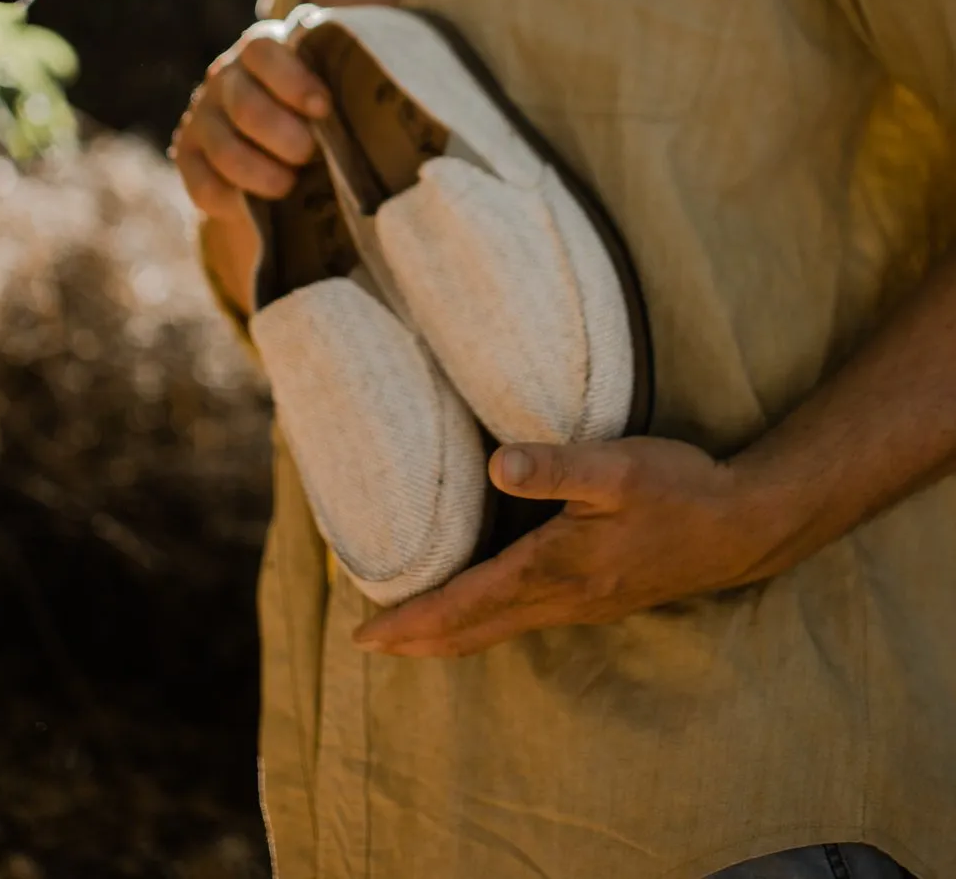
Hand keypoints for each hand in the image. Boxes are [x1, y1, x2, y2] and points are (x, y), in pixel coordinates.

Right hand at [170, 21, 329, 310]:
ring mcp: (202, 117)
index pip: (263, 51)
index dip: (291, 79)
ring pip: (219, 144)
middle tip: (308, 155)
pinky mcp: (188, 158)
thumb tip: (412, 119)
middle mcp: (226, 78)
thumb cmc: (328, 117)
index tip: (323, 108)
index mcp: (263, 51)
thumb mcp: (339, 96)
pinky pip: (199, 182)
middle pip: (242, 100)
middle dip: (279, 133)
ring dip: (257, 170)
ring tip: (288, 186)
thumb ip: (357, 92)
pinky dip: (227, 198)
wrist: (285, 152)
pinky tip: (252, 207)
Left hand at [354, 437, 763, 657]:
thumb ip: (556, 466)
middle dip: (421, 639)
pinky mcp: (602, 595)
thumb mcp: (617, 467)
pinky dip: (489, 620)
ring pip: (501, 628)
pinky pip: (528, 618)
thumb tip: (498, 462)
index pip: (466, 604)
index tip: (364, 635)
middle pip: (476, 629)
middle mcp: (563, 598)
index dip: (413, 620)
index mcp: (554, 569)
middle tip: (371, 645)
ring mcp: (585, 603)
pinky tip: (489, 606)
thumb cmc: (679, 491)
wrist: (742, 527)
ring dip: (453, 632)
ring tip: (414, 631)